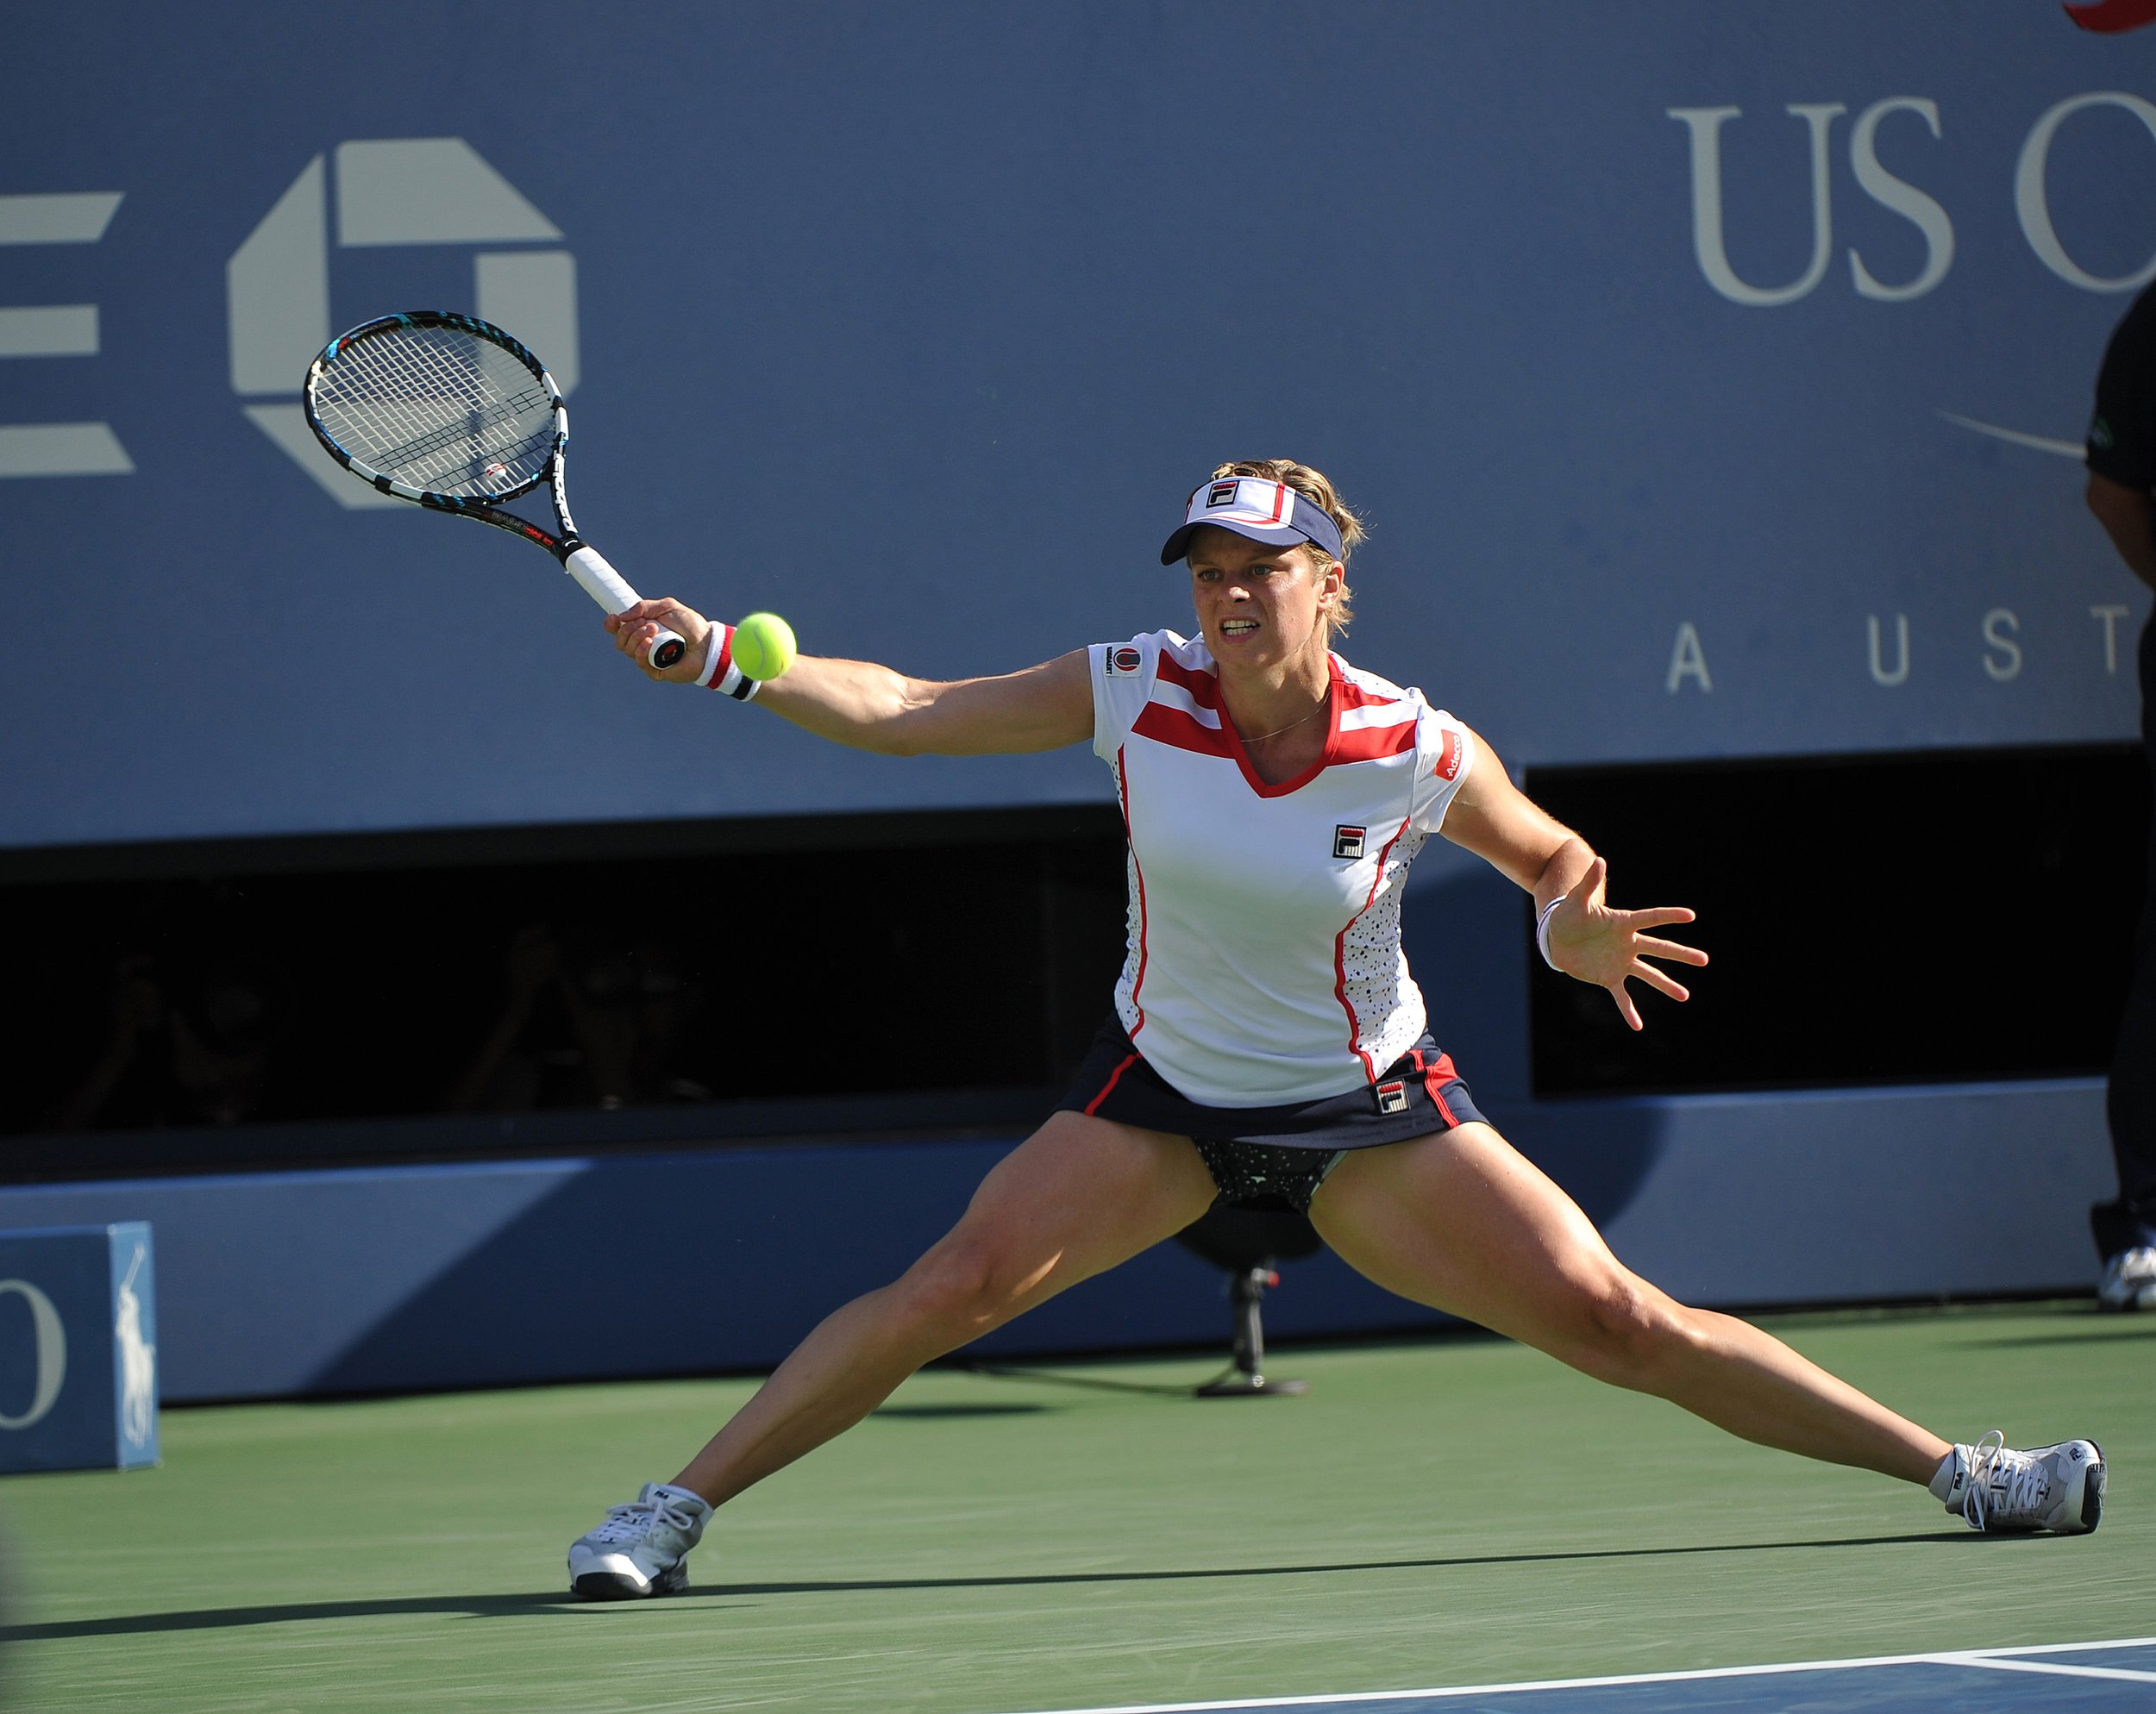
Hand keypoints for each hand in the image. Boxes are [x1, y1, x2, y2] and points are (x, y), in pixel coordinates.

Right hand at [606, 598, 711, 683]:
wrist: (707, 643)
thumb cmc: (691, 625)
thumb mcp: (668, 607)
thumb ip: (645, 607)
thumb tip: (622, 616)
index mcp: (643, 628)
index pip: (619, 629)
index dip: (611, 624)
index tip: (613, 619)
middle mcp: (643, 644)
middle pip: (620, 640)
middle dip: (628, 629)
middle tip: (647, 623)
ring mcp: (648, 658)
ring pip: (627, 649)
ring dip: (636, 636)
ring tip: (654, 630)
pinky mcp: (655, 670)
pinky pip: (639, 662)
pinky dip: (641, 651)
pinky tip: (649, 643)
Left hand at [1545, 856, 1706, 1031]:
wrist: (1556, 937)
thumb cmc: (1567, 915)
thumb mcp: (1576, 900)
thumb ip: (1588, 883)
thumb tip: (1600, 860)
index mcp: (1623, 922)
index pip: (1651, 917)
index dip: (1668, 916)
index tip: (1690, 915)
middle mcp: (1628, 943)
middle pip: (1659, 948)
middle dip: (1681, 954)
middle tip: (1704, 960)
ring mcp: (1621, 962)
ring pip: (1649, 974)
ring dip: (1666, 985)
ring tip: (1685, 996)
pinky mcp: (1609, 977)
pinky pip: (1622, 996)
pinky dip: (1629, 1011)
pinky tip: (1638, 1026)